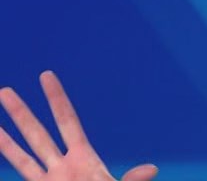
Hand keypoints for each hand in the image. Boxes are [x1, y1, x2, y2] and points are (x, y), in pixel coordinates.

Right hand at [0, 71, 157, 180]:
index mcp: (84, 158)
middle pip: (38, 133)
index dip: (56, 99)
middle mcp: (63, 166)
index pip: (67, 121)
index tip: (46, 76)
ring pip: (23, 153)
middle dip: (22, 113)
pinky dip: (5, 157)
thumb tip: (152, 170)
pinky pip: (21, 174)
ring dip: (7, 136)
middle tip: (5, 91)